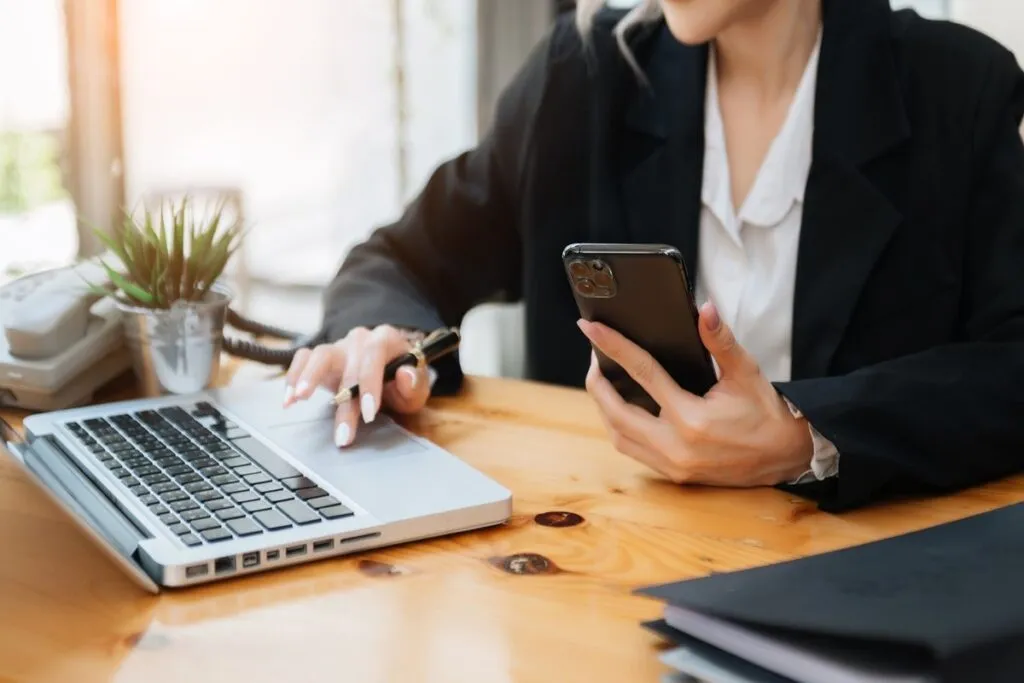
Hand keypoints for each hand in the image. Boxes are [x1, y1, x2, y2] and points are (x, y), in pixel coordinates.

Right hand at [282, 325, 430, 447]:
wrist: (391, 368)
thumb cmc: (403, 380)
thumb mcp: (418, 386)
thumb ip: (415, 383)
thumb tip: (406, 375)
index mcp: (386, 340)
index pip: (375, 355)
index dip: (370, 384)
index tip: (369, 414)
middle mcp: (360, 339)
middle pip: (346, 361)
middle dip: (344, 401)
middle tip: (343, 434)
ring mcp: (339, 346)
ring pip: (319, 354)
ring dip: (307, 378)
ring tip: (296, 399)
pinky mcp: (322, 357)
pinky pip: (303, 358)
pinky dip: (293, 376)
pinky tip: (288, 399)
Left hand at [578, 303, 812, 486]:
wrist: (786, 455)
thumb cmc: (765, 412)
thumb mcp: (746, 372)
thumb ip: (721, 341)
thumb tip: (704, 309)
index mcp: (692, 419)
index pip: (642, 373)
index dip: (613, 346)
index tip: (591, 328)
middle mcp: (677, 446)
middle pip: (616, 411)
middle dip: (597, 383)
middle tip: (593, 358)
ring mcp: (673, 465)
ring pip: (619, 436)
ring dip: (605, 408)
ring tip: (603, 381)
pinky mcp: (674, 475)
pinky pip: (633, 451)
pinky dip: (620, 428)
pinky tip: (621, 409)